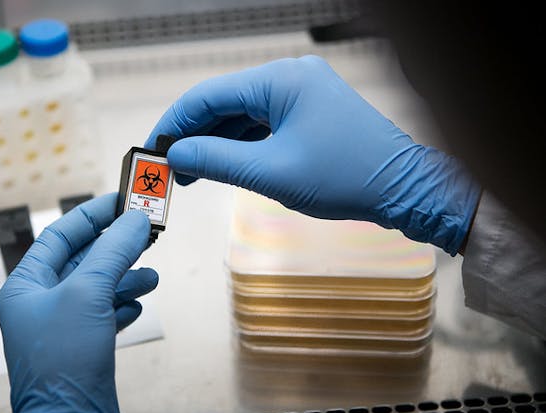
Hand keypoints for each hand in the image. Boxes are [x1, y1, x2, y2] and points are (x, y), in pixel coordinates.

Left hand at [0, 193, 156, 412]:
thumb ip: (112, 252)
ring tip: (150, 275)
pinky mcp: (83, 349)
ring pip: (98, 289)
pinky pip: (105, 316)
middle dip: (115, 248)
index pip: (59, 236)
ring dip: (126, 278)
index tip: (121, 201)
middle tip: (145, 233)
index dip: (91, 216)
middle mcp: (40, 305)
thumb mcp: (86, 294)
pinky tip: (137, 305)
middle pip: (82, 261)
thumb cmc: (61, 365)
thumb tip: (135, 220)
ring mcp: (62, 328)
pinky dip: (123, 306)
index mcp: (25, 287)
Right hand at [146, 56, 479, 253]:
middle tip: (167, 169)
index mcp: (280, 80)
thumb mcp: (271, 172)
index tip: (152, 149)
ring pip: (241, 114)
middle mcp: (289, 77)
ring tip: (189, 174)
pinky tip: (221, 165)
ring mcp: (301, 93)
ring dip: (215, 143)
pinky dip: (239, 144)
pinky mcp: (308, 111)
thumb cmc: (347, 178)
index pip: (208, 96)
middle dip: (193, 136)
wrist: (404, 190)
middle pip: (223, 103)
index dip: (175, 124)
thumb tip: (175, 155)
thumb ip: (216, 160)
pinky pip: (262, 123)